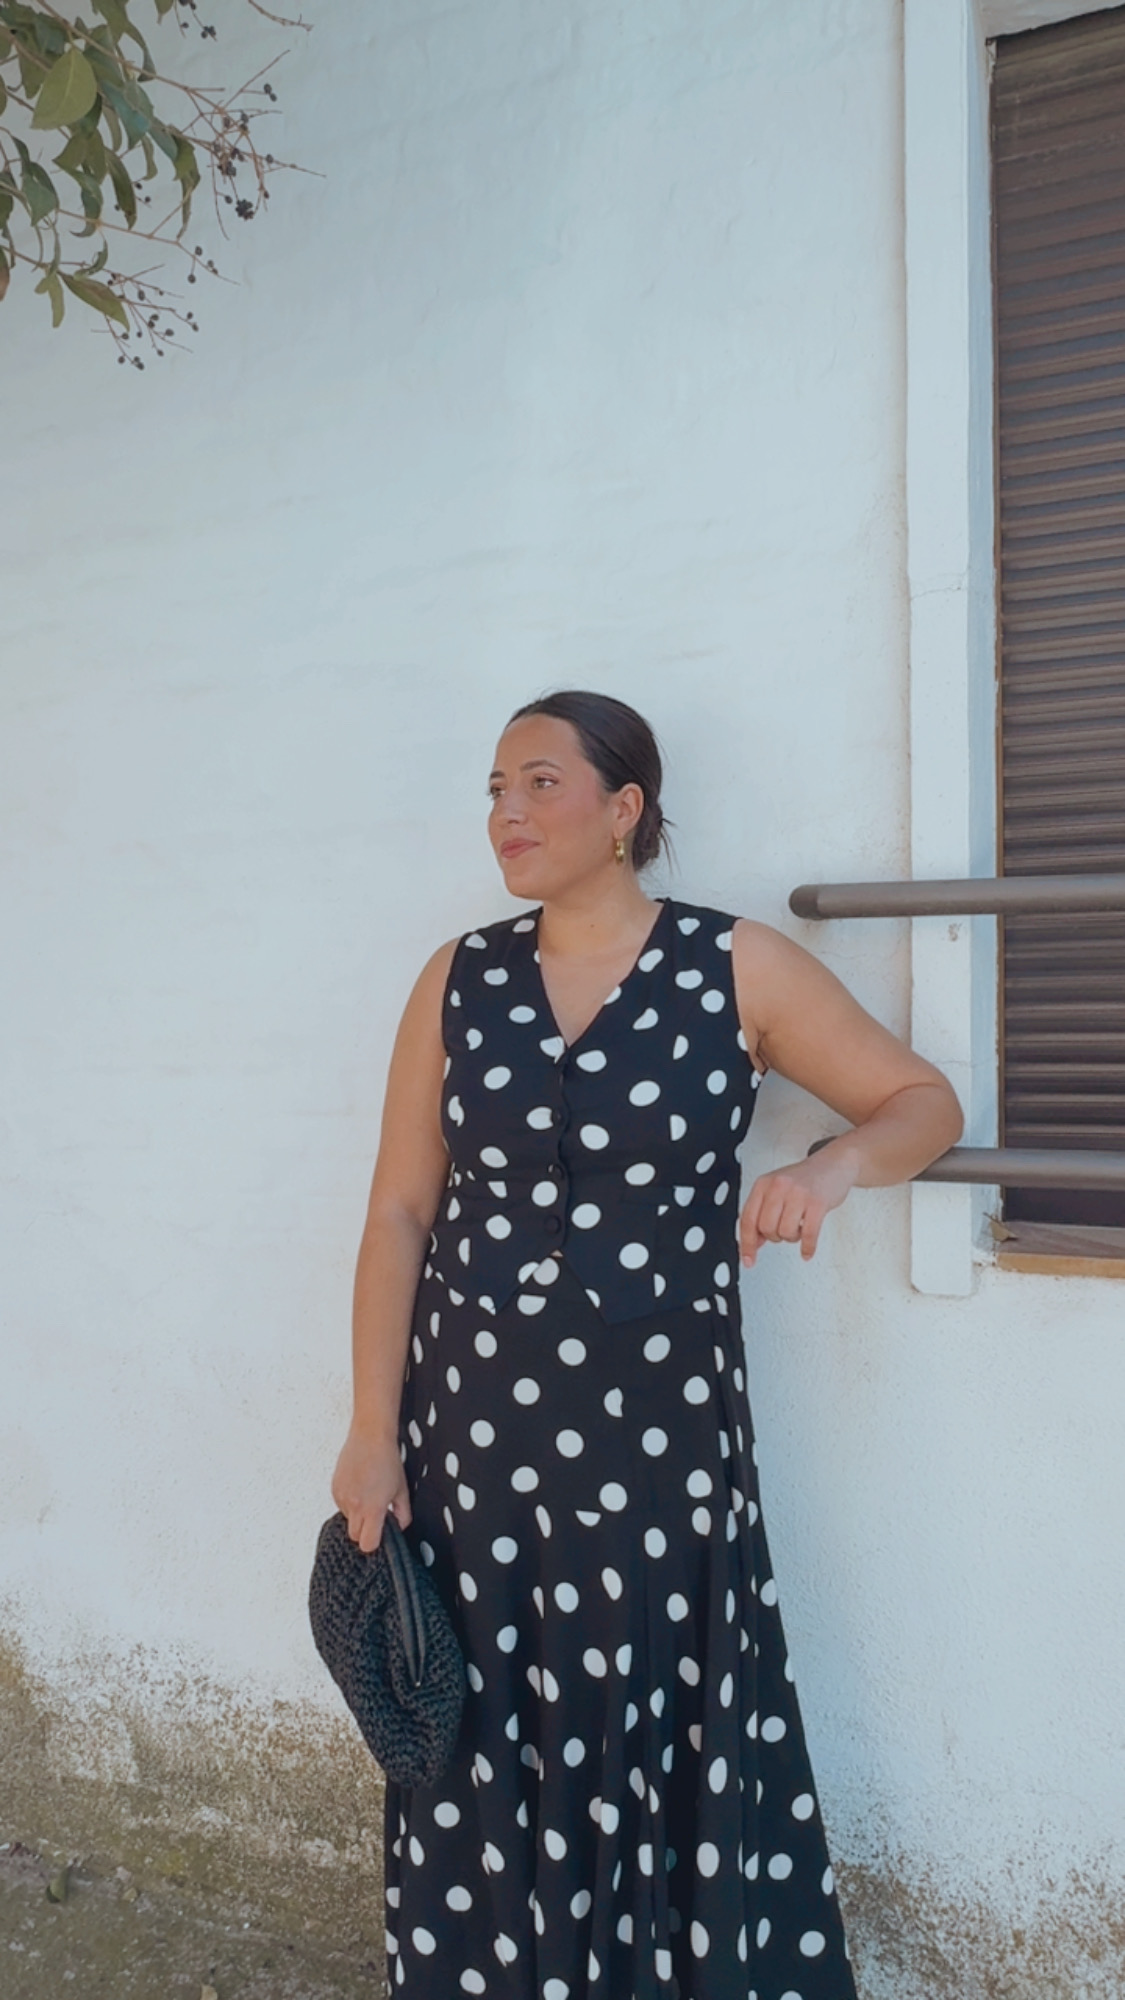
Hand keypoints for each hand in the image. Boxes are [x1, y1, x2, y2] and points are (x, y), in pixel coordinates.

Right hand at [331, 1422, 412, 1553]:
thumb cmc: (386, 1459)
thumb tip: (400, 1526)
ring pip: (347, 1520)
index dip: (375, 1543)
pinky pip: (340, 1506)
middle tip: (376, 1516)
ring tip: (368, 1495)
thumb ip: (403, 1513)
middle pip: (354, 1536)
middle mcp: (354, 1505)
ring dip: (357, 1515)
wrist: (370, 1436)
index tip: (380, 1535)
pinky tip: (359, 1488)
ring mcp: (341, 1497)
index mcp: (372, 1508)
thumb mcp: (402, 1489)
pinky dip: (349, 1503)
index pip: (367, 1544)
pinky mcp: (334, 1489)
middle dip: (365, 1531)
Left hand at [739, 1144, 858, 1266]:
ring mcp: (798, 1194)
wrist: (833, 1165)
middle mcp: (778, 1187)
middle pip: (766, 1228)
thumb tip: (754, 1244)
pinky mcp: (817, 1202)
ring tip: (799, 1228)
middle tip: (784, 1231)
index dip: (747, 1243)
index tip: (748, 1260)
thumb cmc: (804, 1180)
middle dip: (775, 1237)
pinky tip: (807, 1251)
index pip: (747, 1219)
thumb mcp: (776, 1191)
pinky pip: (808, 1235)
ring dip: (792, 1238)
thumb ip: (762, 1214)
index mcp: (763, 1184)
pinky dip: (807, 1247)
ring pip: (785, 1232)